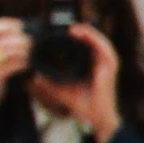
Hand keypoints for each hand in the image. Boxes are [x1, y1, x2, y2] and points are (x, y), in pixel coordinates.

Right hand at [0, 17, 30, 120]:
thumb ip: (3, 44)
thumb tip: (28, 33)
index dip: (8, 24)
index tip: (22, 26)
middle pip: (2, 39)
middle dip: (20, 38)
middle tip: (32, 41)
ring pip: (6, 51)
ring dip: (22, 50)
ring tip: (31, 52)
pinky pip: (9, 66)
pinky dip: (21, 63)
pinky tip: (27, 64)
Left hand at [30, 24, 120, 142]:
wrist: (94, 116)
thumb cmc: (80, 103)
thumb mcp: (60, 88)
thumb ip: (48, 81)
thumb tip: (32, 76)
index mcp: (89, 63)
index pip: (81, 43)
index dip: (70, 35)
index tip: (55, 30)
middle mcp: (99, 60)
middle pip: (90, 39)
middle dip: (77, 30)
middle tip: (61, 25)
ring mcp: (106, 62)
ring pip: (97, 40)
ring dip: (85, 31)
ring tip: (71, 28)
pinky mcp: (111, 65)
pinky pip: (104, 47)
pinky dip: (94, 39)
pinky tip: (83, 33)